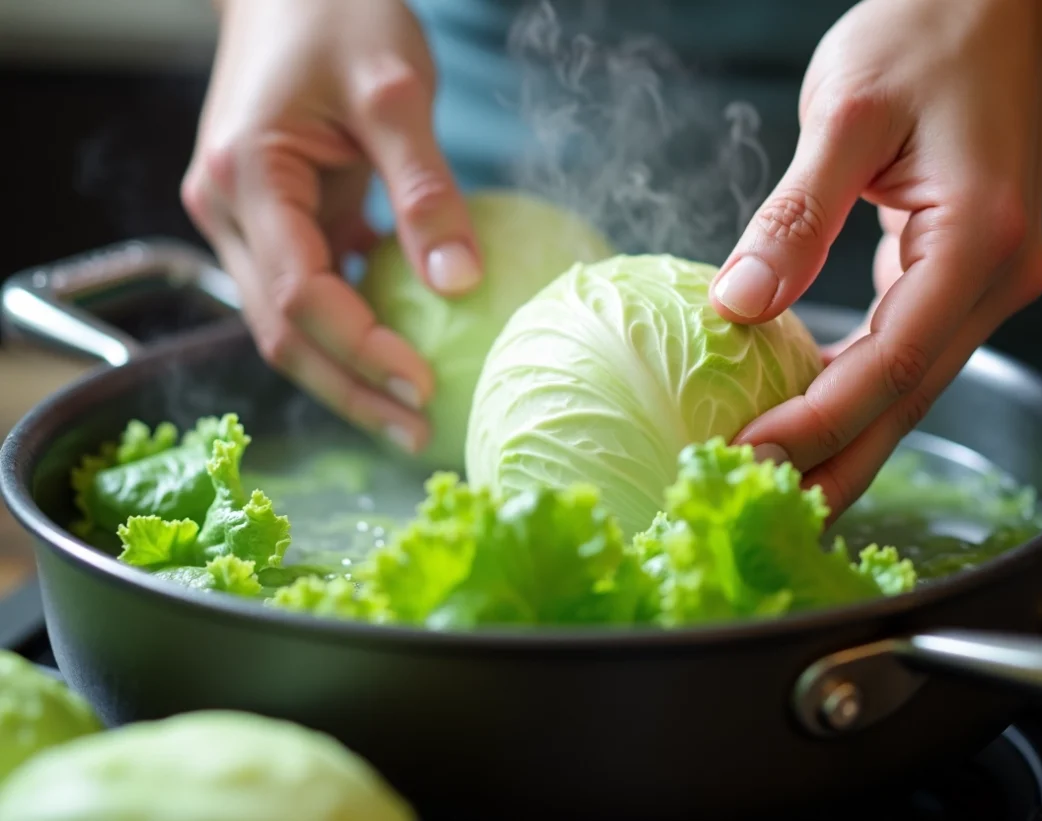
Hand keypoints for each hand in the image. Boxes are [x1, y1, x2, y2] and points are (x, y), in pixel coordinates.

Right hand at [182, 0, 481, 452]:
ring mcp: (241, 219)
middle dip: (352, 390)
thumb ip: (425, 189)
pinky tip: (402, 354)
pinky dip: (350, 329)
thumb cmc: (339, 13)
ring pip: (288, 323)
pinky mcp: (270, 219)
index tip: (424, 389)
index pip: (301, 295)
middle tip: (418, 434)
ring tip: (411, 414)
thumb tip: (461, 283)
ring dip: (348, 372)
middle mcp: (226, 209)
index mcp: (246, 177)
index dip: (363, 351)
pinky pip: (306, 292)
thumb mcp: (396, 90)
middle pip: (283, 332)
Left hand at [710, 0, 1041, 517]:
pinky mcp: (954, 281)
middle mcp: (991, 282)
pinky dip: (850, 397)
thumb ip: (797, 213)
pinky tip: (801, 422)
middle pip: (904, 403)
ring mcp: (981, 287)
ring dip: (840, 444)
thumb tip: (741, 304)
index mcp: (975, 244)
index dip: (816, 424)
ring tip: (772, 491)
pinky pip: (900, 357)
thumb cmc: (923, 38)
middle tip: (757, 517)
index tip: (745, 460)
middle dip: (831, 466)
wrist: (997, 8)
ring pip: (904, 392)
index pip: (888, 365)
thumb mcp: (846, 111)